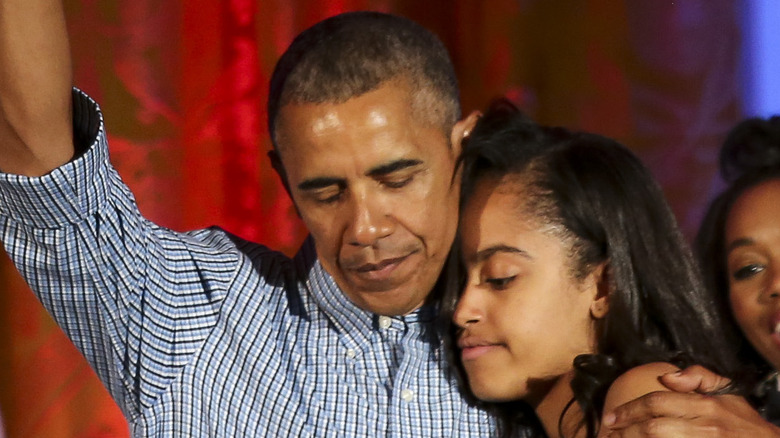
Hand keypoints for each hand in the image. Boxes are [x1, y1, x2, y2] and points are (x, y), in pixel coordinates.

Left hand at [601, 365, 779, 436]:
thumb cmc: (745, 422)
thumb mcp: (729, 392)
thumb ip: (699, 376)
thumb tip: (667, 376)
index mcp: (706, 406)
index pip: (657, 403)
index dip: (629, 409)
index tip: (611, 416)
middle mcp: (704, 427)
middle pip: (653, 428)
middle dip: (625, 430)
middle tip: (608, 433)